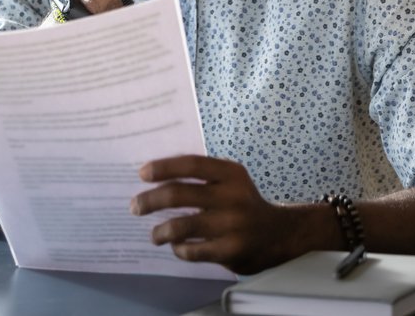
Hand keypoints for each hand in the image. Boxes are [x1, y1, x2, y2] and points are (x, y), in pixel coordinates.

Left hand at [129, 155, 308, 274]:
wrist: (279, 234)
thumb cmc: (243, 203)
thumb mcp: (230, 181)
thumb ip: (202, 177)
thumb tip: (154, 177)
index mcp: (231, 173)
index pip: (191, 164)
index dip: (164, 167)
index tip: (142, 174)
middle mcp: (233, 196)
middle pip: (179, 194)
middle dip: (150, 200)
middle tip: (135, 206)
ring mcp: (232, 225)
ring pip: (181, 226)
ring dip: (160, 231)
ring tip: (154, 235)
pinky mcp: (231, 251)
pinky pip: (192, 250)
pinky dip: (179, 248)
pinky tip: (177, 246)